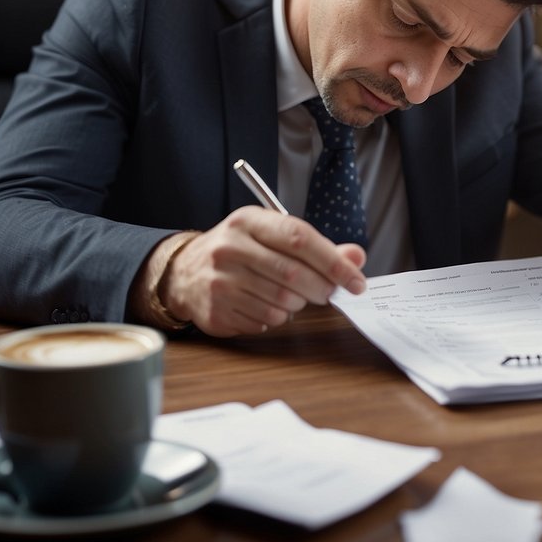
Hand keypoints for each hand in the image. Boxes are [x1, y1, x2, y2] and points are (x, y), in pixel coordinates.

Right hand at [160, 207, 366, 336]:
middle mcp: (230, 248)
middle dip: (321, 288)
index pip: (300, 238)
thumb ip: (316, 247)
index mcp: (248, 221)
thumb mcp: (272, 236)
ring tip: (293, 297)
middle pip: (293, 274)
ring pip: (281, 302)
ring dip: (298, 304)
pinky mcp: (216, 310)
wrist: (185, 272)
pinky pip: (265, 320)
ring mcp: (219, 281)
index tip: (356, 280)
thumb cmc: (240, 251)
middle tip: (329, 293)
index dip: (334, 262)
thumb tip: (356, 257)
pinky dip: (277, 317)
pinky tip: (267, 305)